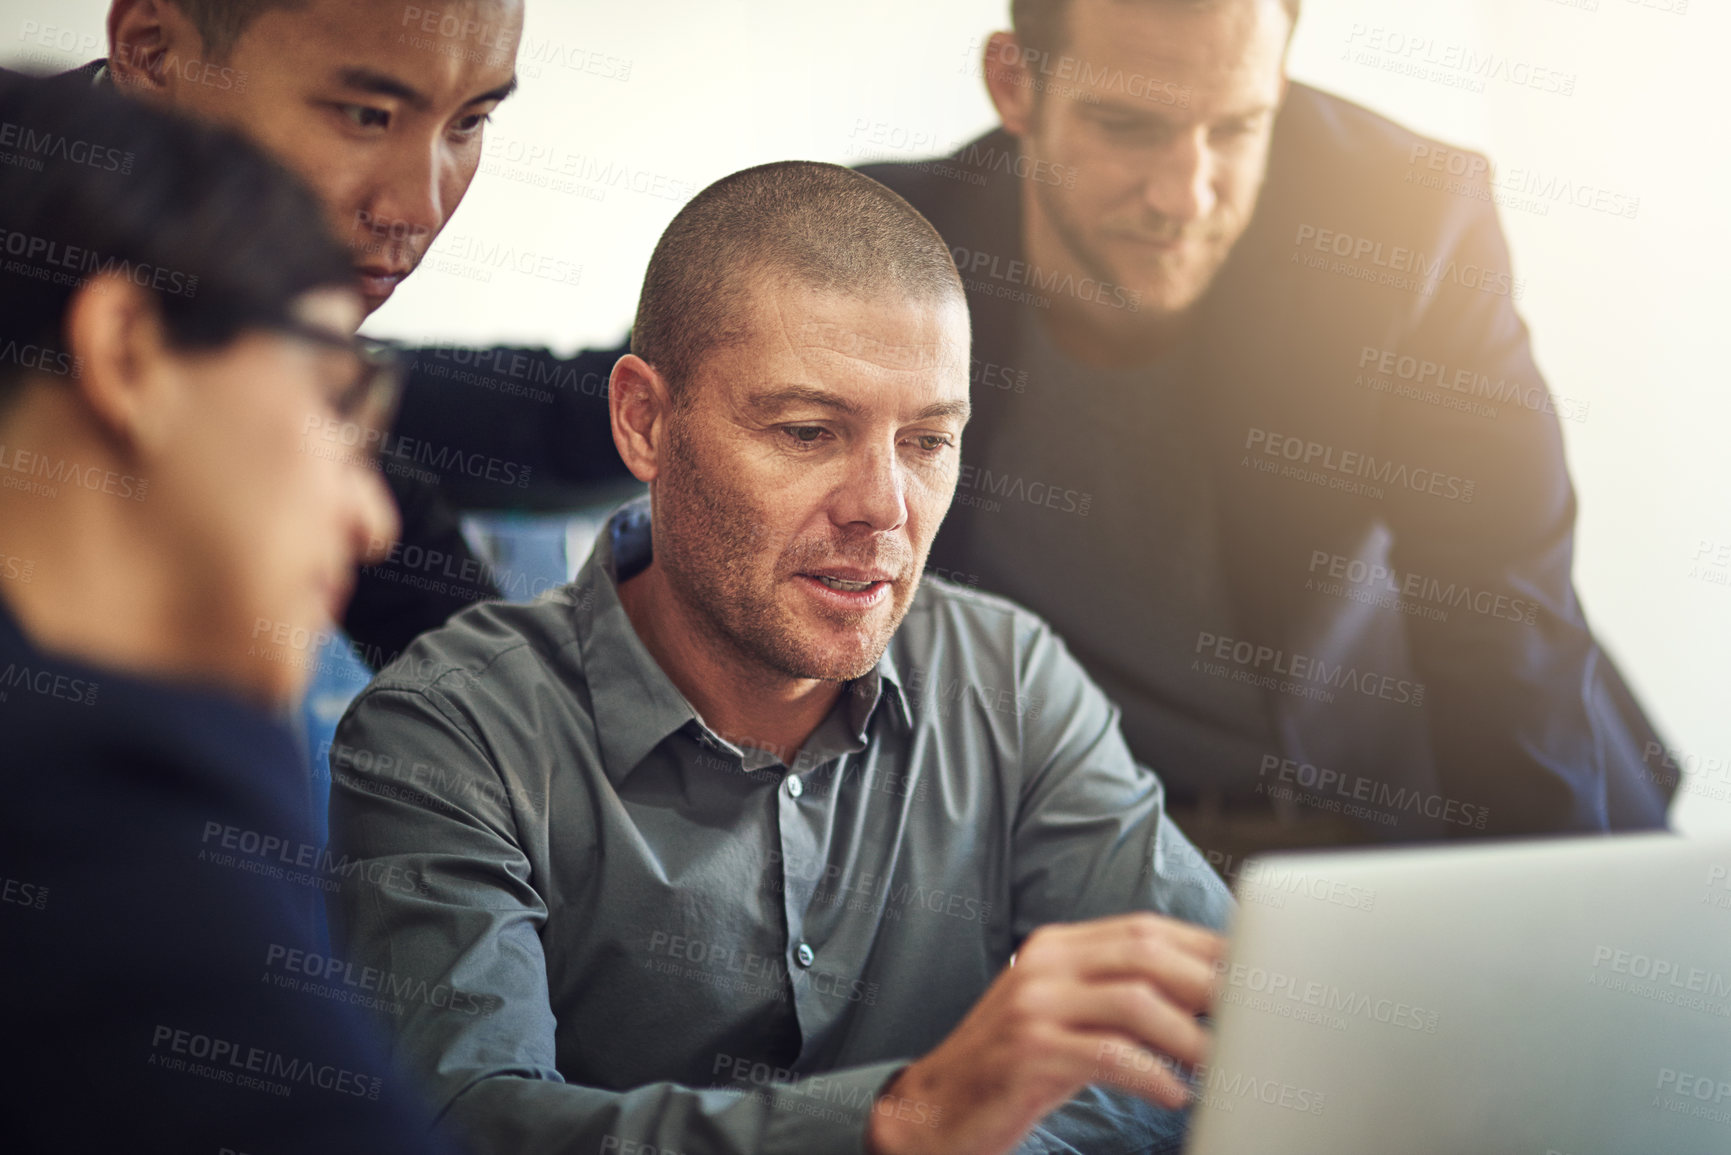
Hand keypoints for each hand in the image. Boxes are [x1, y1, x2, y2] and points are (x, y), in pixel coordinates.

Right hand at [866, 912, 1223, 1154]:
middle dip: (1211, 985)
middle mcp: (1044, 963)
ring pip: (1136, 1001)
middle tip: (1253, 1020)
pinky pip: (1109, 1056)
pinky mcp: (1028, 1052)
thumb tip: (1210, 1001)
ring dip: (1191, 1037)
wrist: (934, 1109)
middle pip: (1147, 953)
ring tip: (1222, 1066)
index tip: (1256, 974)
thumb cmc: (1015, 1068)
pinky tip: (1177, 1096)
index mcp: (1057, 946)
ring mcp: (1033, 1005)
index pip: (1146, 928)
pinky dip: (1155, 1077)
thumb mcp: (1067, 1018)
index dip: (1207, 948)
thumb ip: (1121, 1000)